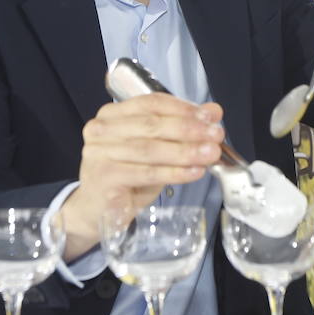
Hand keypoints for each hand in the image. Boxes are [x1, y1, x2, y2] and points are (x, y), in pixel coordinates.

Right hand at [60, 94, 223, 259]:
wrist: (98, 211)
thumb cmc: (127, 177)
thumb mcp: (156, 149)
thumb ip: (181, 129)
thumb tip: (213, 111)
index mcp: (111, 115)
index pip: (150, 103)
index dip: (183, 108)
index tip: (210, 115)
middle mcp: (100, 129)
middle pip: (151, 124)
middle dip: (188, 129)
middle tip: (215, 134)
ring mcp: (99, 153)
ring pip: (150, 149)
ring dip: (185, 151)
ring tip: (210, 154)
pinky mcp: (104, 177)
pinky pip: (147, 173)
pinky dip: (174, 172)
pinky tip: (194, 172)